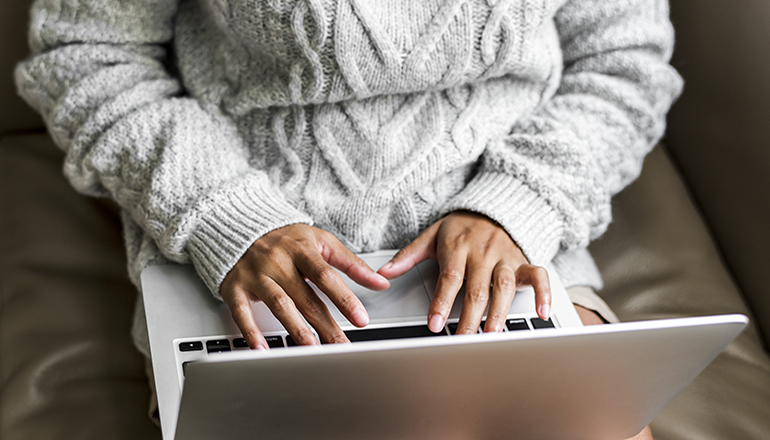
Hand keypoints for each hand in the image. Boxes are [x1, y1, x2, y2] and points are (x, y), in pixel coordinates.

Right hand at [220, 224, 389, 348]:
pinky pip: (242, 311)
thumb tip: (381, 282)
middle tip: (341, 346)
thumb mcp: (322, 242)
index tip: (361, 319)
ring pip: (279, 304)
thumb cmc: (287, 238)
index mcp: (301, 249)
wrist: (240, 226)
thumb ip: (351, 263)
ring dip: (296, 329)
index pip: (326, 276)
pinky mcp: (235, 286)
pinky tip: (262, 349)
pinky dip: (251, 331)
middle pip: (306, 297)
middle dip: (326, 325)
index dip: (344, 299)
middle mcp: (278, 261)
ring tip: (312, 349)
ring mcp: (255, 274)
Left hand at [377, 211, 550, 333]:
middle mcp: (483, 253)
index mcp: (458, 247)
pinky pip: (539, 275)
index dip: (443, 302)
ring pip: (504, 287)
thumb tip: (384, 273)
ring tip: (491, 335)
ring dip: (498, 313)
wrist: (492, 207)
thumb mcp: (431, 236)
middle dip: (470, 318)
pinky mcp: (523, 261)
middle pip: (477, 289)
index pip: (450, 278)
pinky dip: (544, 293)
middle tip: (463, 340)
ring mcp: (505, 257)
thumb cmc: (460, 228)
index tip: (435, 324)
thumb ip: (408, 256)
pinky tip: (542, 313)